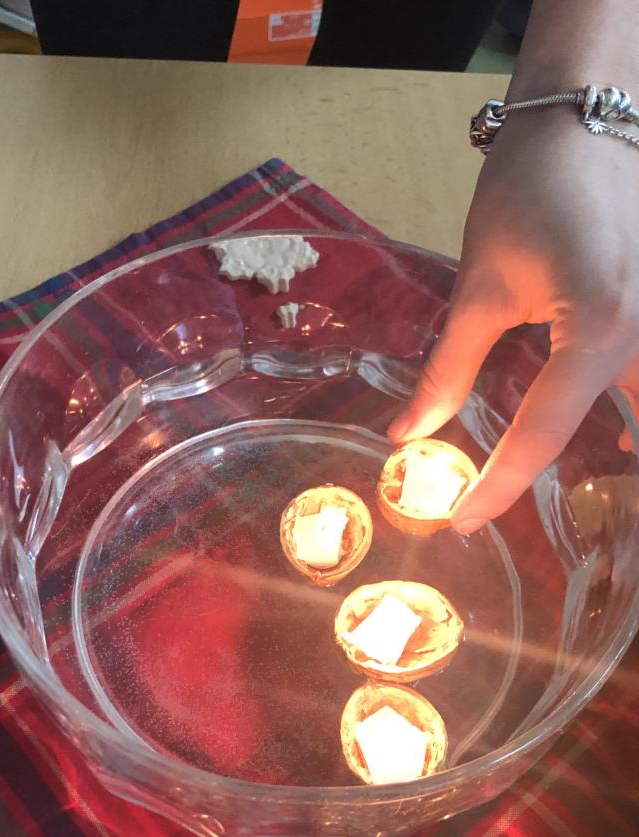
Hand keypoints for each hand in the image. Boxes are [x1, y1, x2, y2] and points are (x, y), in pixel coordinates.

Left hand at [388, 110, 638, 533]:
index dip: (498, 487)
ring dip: (632, 447)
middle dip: (610, 490)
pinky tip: (628, 432)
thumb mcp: (482, 285)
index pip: (544, 434)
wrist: (589, 116)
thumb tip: (409, 433)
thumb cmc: (530, 189)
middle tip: (568, 530)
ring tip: (602, 484)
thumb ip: (450, 368)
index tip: (462, 523)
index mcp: (599, 328)